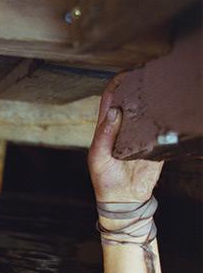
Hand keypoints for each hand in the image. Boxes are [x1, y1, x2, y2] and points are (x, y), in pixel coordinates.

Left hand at [88, 73, 163, 203]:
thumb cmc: (104, 178)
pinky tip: (174, 111)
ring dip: (157, 100)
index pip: (111, 99)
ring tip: (166, 86)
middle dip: (141, 86)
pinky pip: (164, 131)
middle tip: (152, 72)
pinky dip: (169, 121)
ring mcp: (142, 136)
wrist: (123, 200)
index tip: (127, 72)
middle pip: (134, 100)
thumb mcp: (97, 157)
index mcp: (108, 127)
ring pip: (151, 112)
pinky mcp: (157, 146)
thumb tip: (115, 110)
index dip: (117, 83)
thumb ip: (104, 135)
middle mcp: (126, 127)